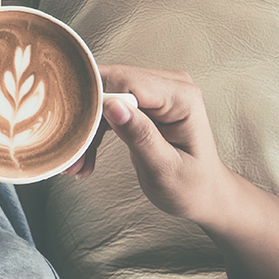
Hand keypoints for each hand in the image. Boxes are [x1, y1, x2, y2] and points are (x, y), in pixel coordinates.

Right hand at [65, 64, 278, 278]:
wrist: (205, 195)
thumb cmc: (192, 188)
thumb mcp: (165, 170)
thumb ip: (141, 137)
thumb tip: (113, 106)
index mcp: (182, 97)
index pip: (126, 84)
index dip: (95, 103)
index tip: (75, 134)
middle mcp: (170, 83)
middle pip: (111, 86)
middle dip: (87, 120)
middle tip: (73, 159)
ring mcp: (156, 89)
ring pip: (104, 95)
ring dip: (87, 129)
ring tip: (78, 165)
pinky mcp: (143, 98)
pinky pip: (107, 104)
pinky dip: (94, 130)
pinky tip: (86, 158)